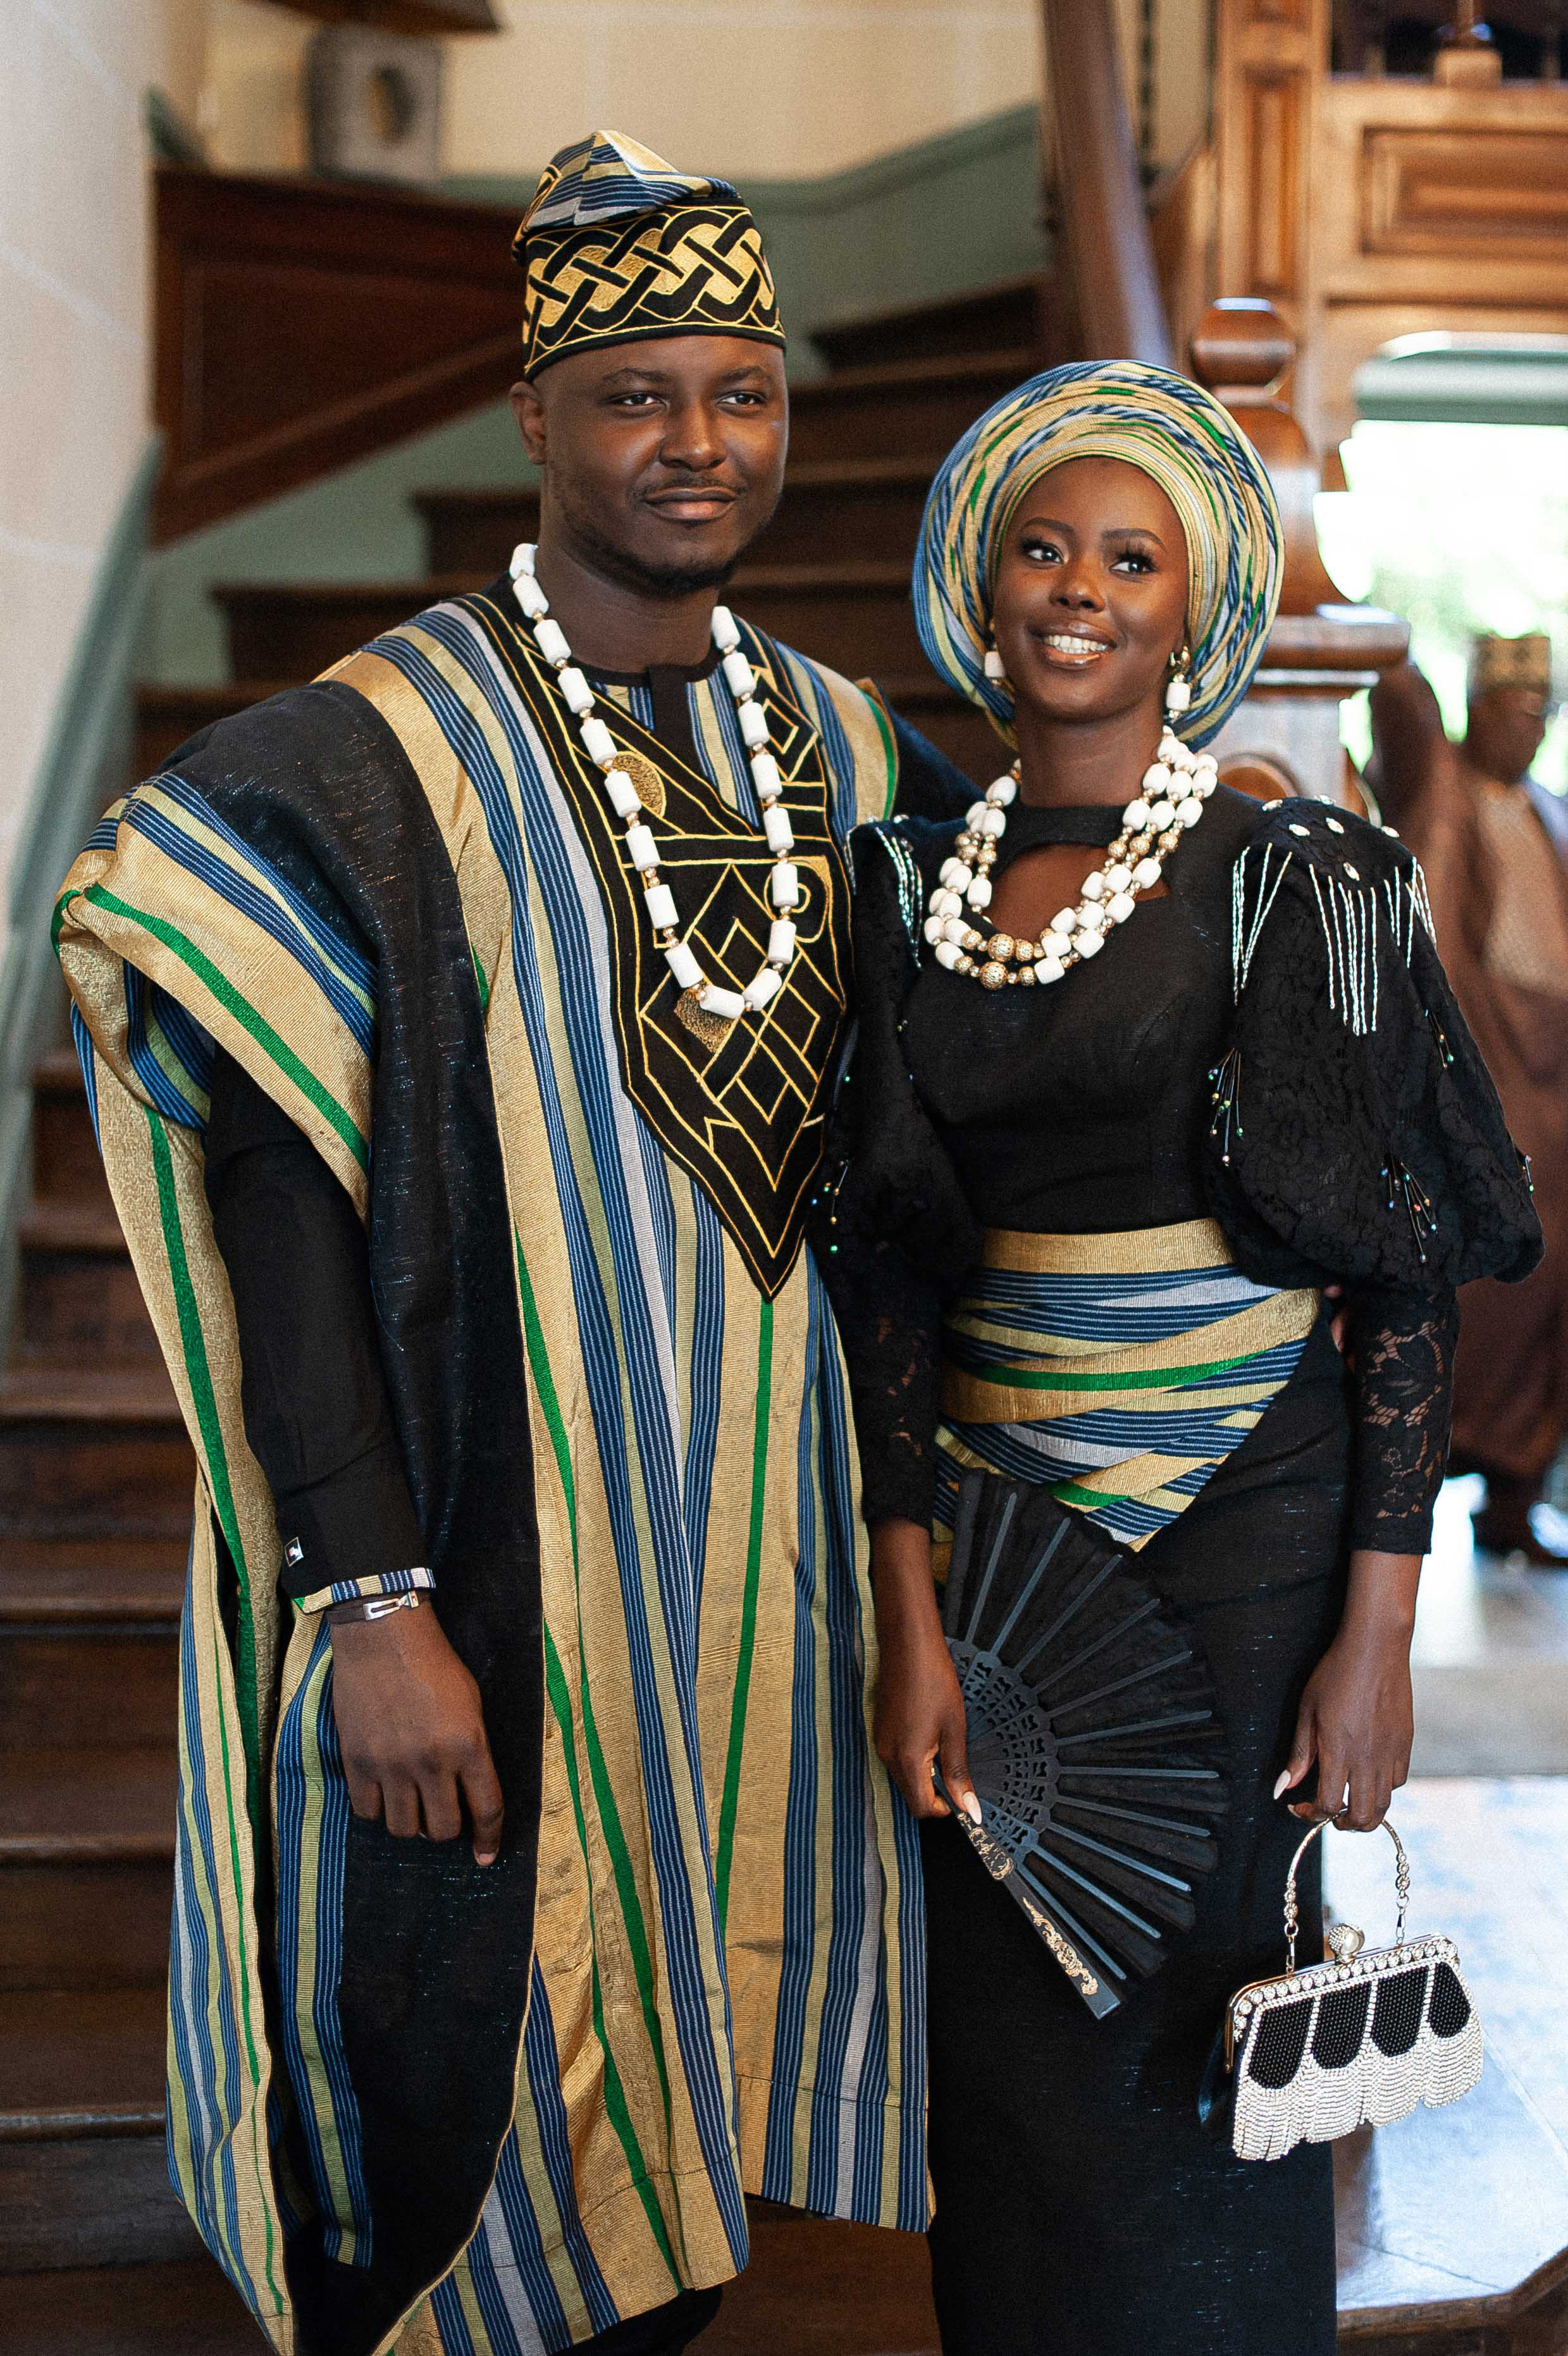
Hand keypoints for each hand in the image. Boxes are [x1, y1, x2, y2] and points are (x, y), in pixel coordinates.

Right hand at [329, 1604, 503, 1864]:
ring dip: (411, 1822)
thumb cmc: (433, 1665)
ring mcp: (392, 1764)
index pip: (486, 1810)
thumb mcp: (471, 1704)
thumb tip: (468, 1794)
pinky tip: (382, 1792)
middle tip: (441, 1811)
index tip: (484, 1857)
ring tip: (410, 1801)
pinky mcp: (358, 1762)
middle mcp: (432, 1761)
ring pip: (404, 1829)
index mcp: (469, 1744)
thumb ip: (473, 1751)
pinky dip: (377, 1810)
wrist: (383, 1637)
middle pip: (443, 1829)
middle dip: (446, 1827)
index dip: (488, 1839)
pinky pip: (367, 1813)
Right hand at [869, 1521, 980, 1824]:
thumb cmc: (934, 1682)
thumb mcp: (954, 1729)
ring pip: (903, 1777)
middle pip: (911, 1795)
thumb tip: (968, 1808)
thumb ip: (958, 1772)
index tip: (963, 1794)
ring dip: (925, 1775)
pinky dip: (914, 1759)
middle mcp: (887, 1756)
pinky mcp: (880, 1729)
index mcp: (907, 1760)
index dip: (945, 1809)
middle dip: (936, 1793)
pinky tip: (930, 1732)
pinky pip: (897, 1758)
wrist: (907, 1645)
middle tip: (958, 1769)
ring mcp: (880, 1742)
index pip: (921, 1807)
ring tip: (945, 1744)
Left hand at [1276, 1550, 1418, 1831]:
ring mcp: (1391, 1752)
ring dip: (1364, 1812)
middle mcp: (1369, 1759)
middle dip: (1342, 1825)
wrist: (1375, 1648)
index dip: (1310, 1814)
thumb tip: (1283, 1788)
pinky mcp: (1406, 1743)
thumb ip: (1299, 1754)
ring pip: (1385, 1804)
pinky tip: (1368, 1774)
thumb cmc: (1335, 1674)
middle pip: (1363, 1818)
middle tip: (1326, 1814)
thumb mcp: (1307, 1711)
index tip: (1297, 1804)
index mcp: (1340, 1752)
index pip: (1329, 1805)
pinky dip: (1383, 1789)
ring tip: (1347, 1801)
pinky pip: (1399, 1781)